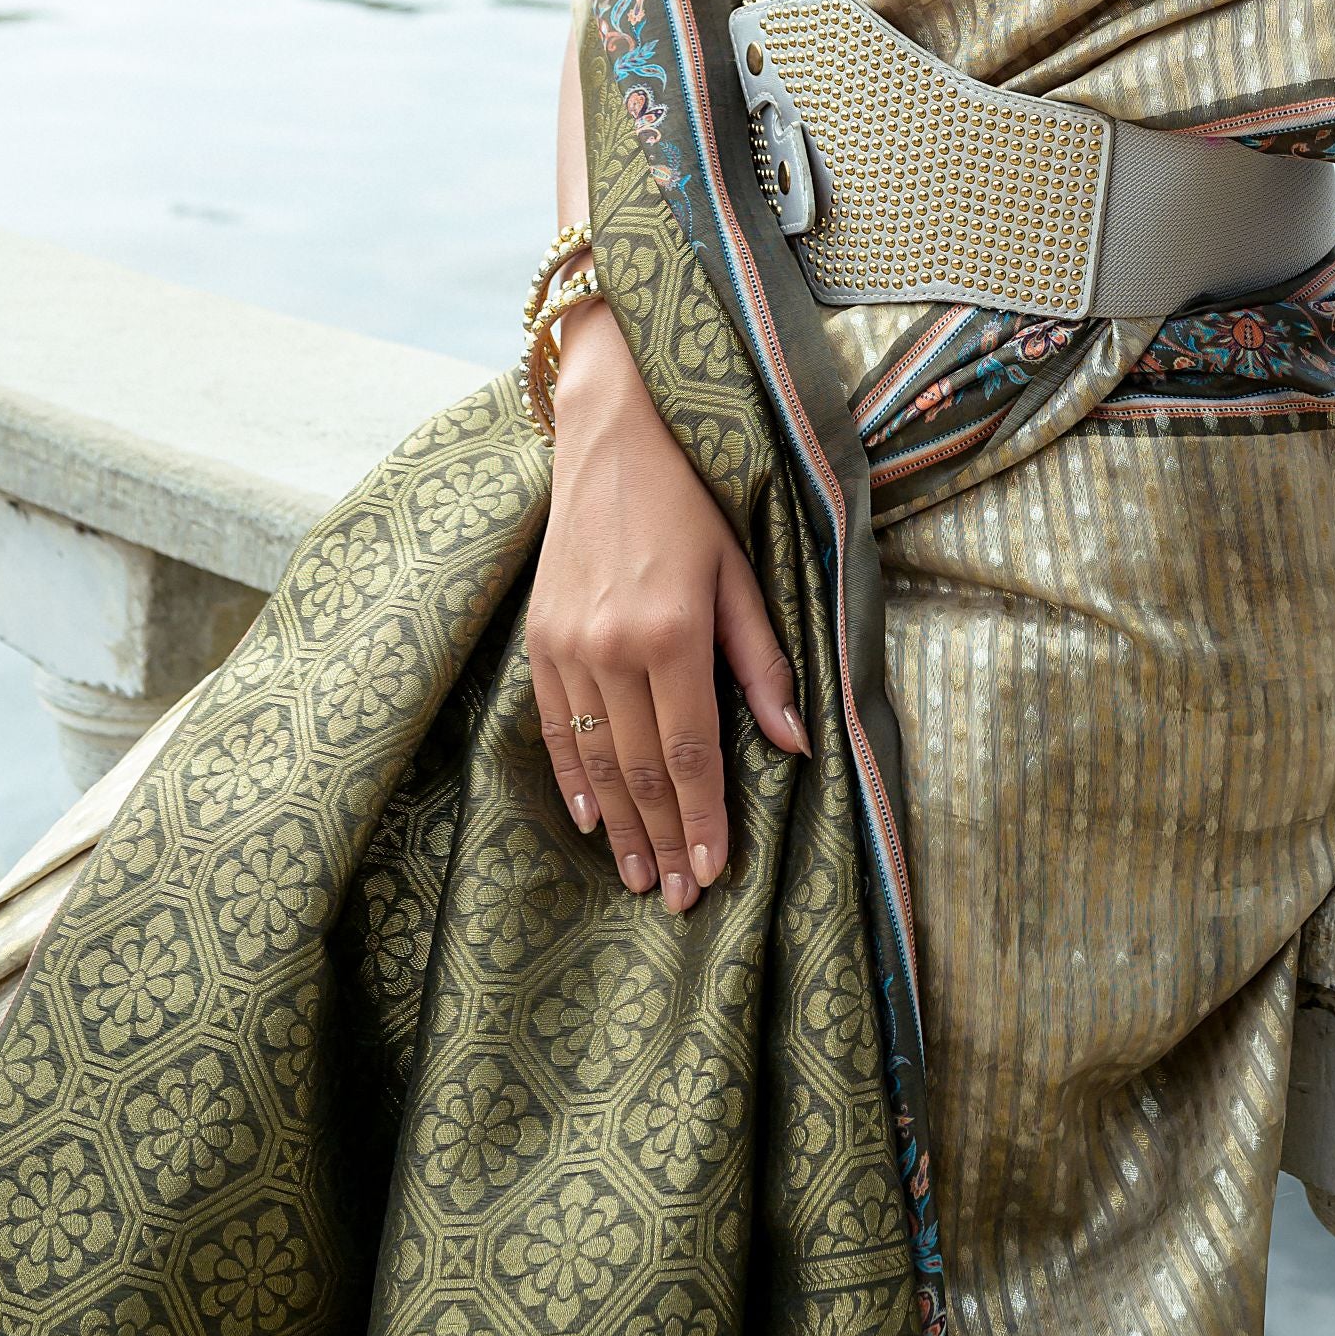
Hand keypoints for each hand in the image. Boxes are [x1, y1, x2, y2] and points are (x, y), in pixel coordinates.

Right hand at [525, 293, 808, 911]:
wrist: (613, 436)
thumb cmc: (693, 500)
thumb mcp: (744, 571)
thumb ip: (764, 662)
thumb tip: (794, 745)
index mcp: (674, 632)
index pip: (692, 752)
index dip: (705, 820)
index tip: (716, 873)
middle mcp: (613, 647)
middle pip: (643, 768)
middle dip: (666, 838)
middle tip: (682, 899)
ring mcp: (568, 645)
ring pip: (598, 759)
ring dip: (623, 825)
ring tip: (642, 876)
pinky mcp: (540, 638)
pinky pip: (555, 727)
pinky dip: (574, 780)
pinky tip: (593, 821)